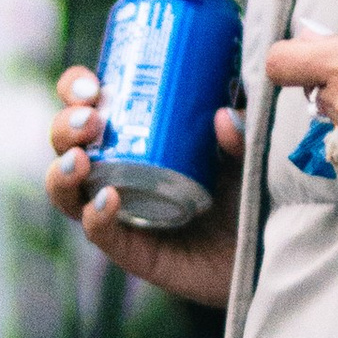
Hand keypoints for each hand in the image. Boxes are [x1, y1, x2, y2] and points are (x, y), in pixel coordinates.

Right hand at [46, 67, 241, 306]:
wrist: (277, 245)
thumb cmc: (257, 186)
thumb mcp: (251, 146)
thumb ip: (244, 129)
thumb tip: (222, 115)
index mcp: (136, 134)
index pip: (89, 103)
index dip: (75, 88)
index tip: (92, 84)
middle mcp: (120, 171)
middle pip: (68, 145)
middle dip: (65, 127)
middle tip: (90, 120)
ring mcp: (123, 213)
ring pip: (68, 192)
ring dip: (61, 172)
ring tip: (79, 160)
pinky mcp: (136, 253)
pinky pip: (102, 236)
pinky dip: (96, 216)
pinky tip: (107, 199)